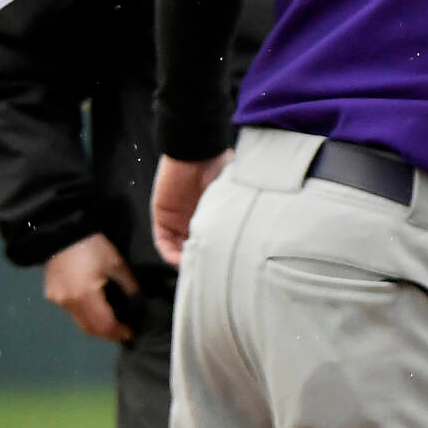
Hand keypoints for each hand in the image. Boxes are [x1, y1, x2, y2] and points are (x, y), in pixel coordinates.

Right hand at [43, 233, 137, 342]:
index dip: (119, 332)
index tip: (132, 333)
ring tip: (113, 321)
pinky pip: (72, 313)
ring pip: (80, 324)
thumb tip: (139, 302)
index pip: (104, 325)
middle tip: (124, 331)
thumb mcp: (117, 265)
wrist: (61, 233)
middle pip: (90, 330)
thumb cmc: (92, 247)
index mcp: (85, 296)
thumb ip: (130, 286)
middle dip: (108, 334)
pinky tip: (97, 309)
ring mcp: (58, 302)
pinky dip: (86, 316)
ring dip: (97, 327)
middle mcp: (69, 304)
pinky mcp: (52, 296)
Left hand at [151, 152, 230, 266]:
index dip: (218, 254)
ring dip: (187, 261)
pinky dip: (171, 255)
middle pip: (197, 247)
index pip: (214, 240)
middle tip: (213, 274)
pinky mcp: (163, 218)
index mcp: (214, 212)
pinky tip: (182, 260)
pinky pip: (164, 244)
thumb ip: (241, 210)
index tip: (228, 266)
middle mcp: (196, 218)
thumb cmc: (222, 168)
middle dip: (204, 261)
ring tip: (198, 270)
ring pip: (180, 249)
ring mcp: (178, 220)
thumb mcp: (236, 193)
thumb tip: (264, 231)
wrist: (197, 152)